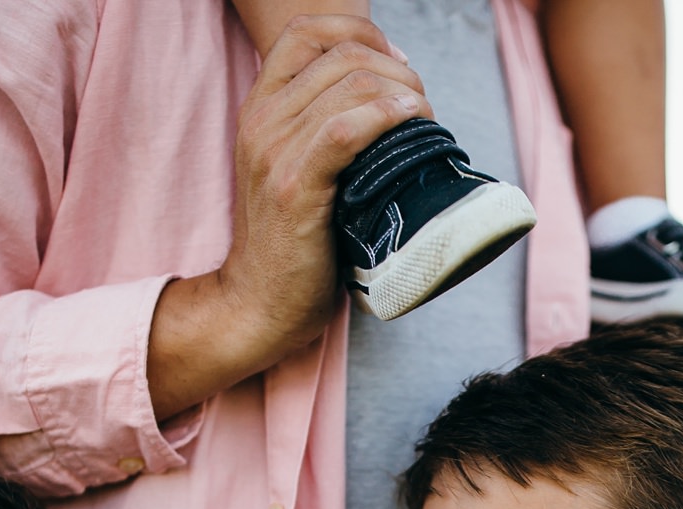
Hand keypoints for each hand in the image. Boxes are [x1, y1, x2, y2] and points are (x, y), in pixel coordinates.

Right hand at [148, 16, 430, 417]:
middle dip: (398, 69)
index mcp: (260, 106)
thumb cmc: (294, 242)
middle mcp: (262, 118)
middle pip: (342, 54)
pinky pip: (347, 129)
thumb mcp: (297, 169)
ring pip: (352, 84)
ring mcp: (274, 150)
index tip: (398, 65)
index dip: (363, 34)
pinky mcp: (294, 186)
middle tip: (422, 106)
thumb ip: (324, 129)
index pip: (309, 30)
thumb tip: (389, 98)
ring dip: (404, 93)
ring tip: (425, 122)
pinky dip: (388, 116)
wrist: (258, 303)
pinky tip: (411, 124)